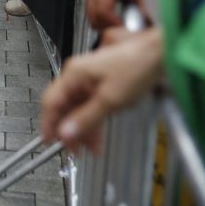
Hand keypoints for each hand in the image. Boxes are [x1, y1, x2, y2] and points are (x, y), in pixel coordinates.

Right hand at [40, 28, 163, 152]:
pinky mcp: (99, 83)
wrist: (156, 55)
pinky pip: (88, 105)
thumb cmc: (135, 68)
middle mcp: (76, 75)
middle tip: (73, 149)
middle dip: (67, 129)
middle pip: (63, 106)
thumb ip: (86, 118)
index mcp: (73, 74)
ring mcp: (87, 79)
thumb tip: (66, 132)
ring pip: (76, 108)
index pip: (51, 102)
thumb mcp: (110, 100)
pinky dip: (92, 120)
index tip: (49, 141)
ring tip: (90, 148)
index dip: (48, 124)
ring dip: (82, 128)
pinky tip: (98, 135)